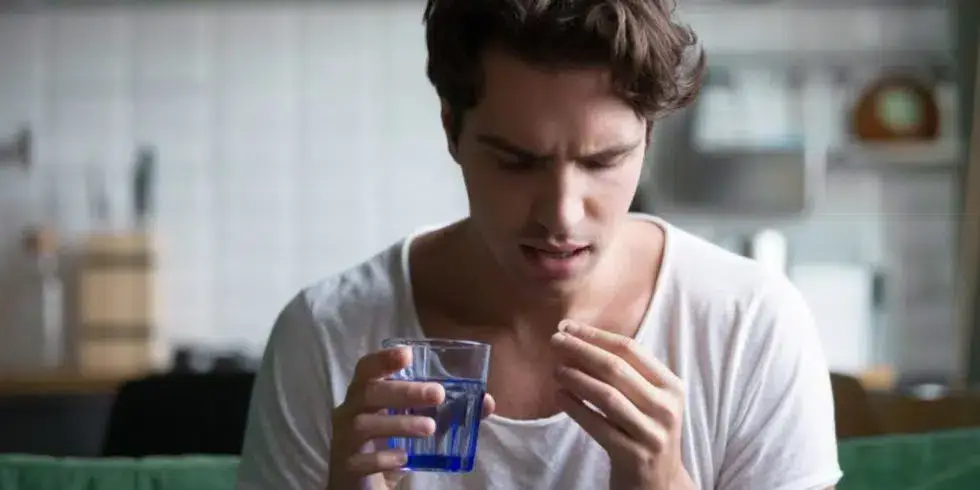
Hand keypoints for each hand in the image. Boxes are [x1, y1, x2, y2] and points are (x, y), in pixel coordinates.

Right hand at [327, 347, 495, 489]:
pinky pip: (361, 460)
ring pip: (364, 424)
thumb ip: (449, 412)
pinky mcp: (346, 467)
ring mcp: (344, 439)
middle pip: (367, 392)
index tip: (408, 354)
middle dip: (403, 390)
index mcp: (365, 396)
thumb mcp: (416, 425)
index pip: (366, 368)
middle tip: (437, 394)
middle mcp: (348, 412)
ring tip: (430, 427)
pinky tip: (404, 459)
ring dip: (399, 423)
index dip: (384, 358)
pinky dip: (383, 457)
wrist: (363, 485)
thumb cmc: (389, 445)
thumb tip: (487, 401)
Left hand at [550, 320, 693, 489]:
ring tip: (555, 369)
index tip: (568, 326)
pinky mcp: (634, 456)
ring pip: (607, 396)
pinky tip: (560, 396)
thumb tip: (579, 339)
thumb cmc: (645, 432)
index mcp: (671, 386)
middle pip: (616, 369)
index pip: (631, 350)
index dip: (596, 335)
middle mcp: (666, 407)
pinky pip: (599, 427)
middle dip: (581, 351)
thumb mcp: (649, 400)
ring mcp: (652, 433)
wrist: (659, 484)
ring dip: (576, 378)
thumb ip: (627, 373)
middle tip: (554, 341)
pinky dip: (577, 409)